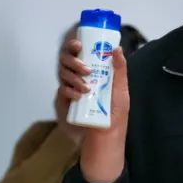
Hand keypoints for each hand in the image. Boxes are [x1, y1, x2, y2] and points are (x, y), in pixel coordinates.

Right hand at [57, 40, 129, 182]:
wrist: (105, 138)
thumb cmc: (115, 114)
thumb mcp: (121, 91)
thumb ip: (120, 70)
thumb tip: (118, 48)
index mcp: (91, 71)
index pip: (78, 52)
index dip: (74, 44)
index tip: (79, 43)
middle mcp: (77, 77)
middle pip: (66, 59)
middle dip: (73, 61)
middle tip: (85, 68)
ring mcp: (69, 89)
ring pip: (62, 73)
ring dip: (73, 77)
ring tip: (87, 86)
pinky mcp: (63, 102)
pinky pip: (61, 90)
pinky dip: (70, 91)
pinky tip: (79, 96)